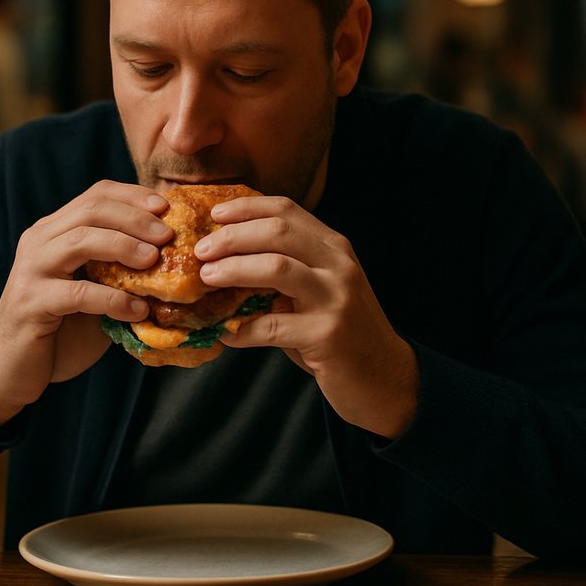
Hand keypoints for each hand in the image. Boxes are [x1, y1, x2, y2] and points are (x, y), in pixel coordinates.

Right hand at [0, 180, 172, 435]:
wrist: (12, 372)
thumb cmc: (62, 330)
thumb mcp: (96, 290)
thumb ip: (121, 271)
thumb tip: (174, 260)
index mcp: (55, 231)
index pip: (96, 195)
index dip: (133, 196)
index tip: (167, 206)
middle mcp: (39, 241)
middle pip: (91, 210)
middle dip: (135, 217)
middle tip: (168, 234)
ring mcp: (31, 270)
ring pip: (81, 241)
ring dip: (124, 246)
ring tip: (155, 261)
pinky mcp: (30, 304)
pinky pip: (77, 293)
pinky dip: (112, 298)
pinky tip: (138, 310)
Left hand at [194, 195, 417, 438]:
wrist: (384, 377)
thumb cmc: (342, 331)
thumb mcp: (321, 289)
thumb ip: (289, 269)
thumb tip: (226, 260)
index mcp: (334, 248)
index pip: (287, 211)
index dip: (247, 208)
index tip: (214, 216)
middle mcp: (339, 266)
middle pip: (278, 232)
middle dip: (232, 237)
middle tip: (201, 251)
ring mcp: (336, 299)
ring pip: (276, 268)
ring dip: (233, 270)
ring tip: (207, 279)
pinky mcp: (327, 335)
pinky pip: (271, 326)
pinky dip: (242, 329)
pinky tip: (226, 332)